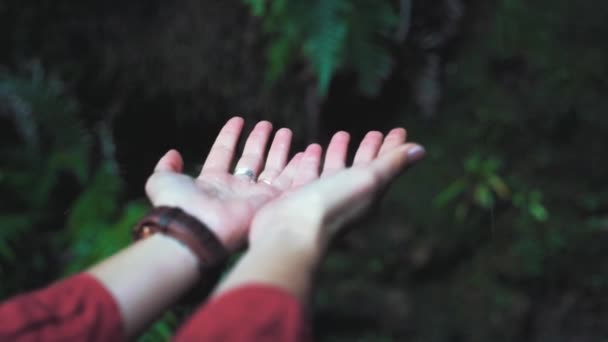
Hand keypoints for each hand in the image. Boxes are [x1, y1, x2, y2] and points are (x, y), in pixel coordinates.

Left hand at [145, 117, 306, 250]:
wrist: (196, 229)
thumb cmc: (179, 205)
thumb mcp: (162, 180)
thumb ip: (167, 166)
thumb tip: (173, 154)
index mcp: (212, 181)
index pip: (224, 153)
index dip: (230, 136)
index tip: (239, 120)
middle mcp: (235, 188)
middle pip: (251, 159)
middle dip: (260, 141)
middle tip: (269, 124)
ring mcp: (253, 196)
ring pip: (271, 169)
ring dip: (280, 150)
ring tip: (287, 131)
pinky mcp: (270, 202)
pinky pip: (288, 182)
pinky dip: (298, 167)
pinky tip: (306, 151)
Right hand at [249, 129, 425, 250]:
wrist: (288, 232)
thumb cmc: (331, 205)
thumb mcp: (368, 180)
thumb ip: (391, 164)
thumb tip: (421, 150)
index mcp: (367, 196)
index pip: (384, 167)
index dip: (392, 148)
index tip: (399, 130)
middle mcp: (346, 200)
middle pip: (361, 169)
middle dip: (369, 150)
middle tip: (375, 132)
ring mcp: (320, 200)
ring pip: (334, 171)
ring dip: (338, 153)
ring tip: (340, 134)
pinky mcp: (297, 199)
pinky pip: (308, 174)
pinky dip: (311, 161)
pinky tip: (306, 151)